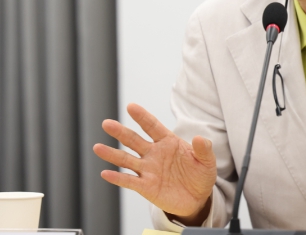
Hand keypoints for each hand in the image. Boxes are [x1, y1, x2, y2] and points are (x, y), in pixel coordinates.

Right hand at [93, 103, 216, 222]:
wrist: (197, 198)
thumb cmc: (200, 175)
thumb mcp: (207, 161)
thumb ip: (204, 149)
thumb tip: (200, 137)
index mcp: (168, 142)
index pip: (153, 126)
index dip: (142, 117)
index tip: (131, 107)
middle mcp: (154, 154)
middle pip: (134, 140)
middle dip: (120, 132)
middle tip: (107, 123)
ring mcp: (148, 170)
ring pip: (127, 160)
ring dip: (112, 154)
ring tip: (98, 147)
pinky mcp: (146, 187)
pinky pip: (129, 181)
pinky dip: (118, 178)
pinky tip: (106, 173)